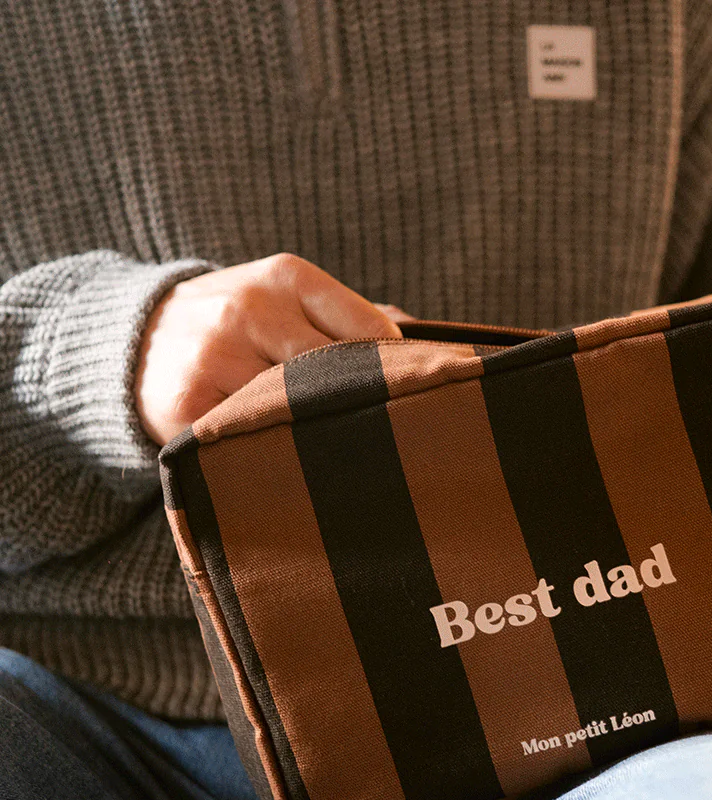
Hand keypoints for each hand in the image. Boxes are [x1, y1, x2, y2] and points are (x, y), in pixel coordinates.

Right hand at [135, 254, 409, 444]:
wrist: (131, 341)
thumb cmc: (237, 326)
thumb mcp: (284, 297)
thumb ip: (347, 318)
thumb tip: (423, 341)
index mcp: (286, 277)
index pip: (371, 332)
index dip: (393, 370)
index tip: (400, 394)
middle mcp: (249, 309)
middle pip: (339, 375)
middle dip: (361, 406)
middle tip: (381, 434)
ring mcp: (216, 357)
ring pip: (299, 412)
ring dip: (320, 434)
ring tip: (334, 447)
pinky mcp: (190, 407)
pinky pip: (253, 440)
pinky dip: (274, 451)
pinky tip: (284, 453)